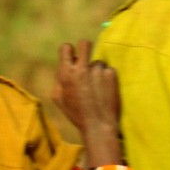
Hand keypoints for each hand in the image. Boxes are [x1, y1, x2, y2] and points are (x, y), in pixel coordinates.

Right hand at [53, 41, 122, 162]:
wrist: (98, 126)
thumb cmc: (77, 114)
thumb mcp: (59, 99)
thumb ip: (59, 80)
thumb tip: (63, 67)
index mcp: (66, 74)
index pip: (66, 47)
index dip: (70, 51)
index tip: (73, 57)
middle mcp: (81, 69)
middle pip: (85, 43)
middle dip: (86, 48)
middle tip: (87, 58)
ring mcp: (97, 71)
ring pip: (98, 62)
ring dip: (97, 72)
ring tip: (97, 89)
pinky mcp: (111, 75)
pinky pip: (108, 70)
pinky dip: (107, 79)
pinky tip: (105, 92)